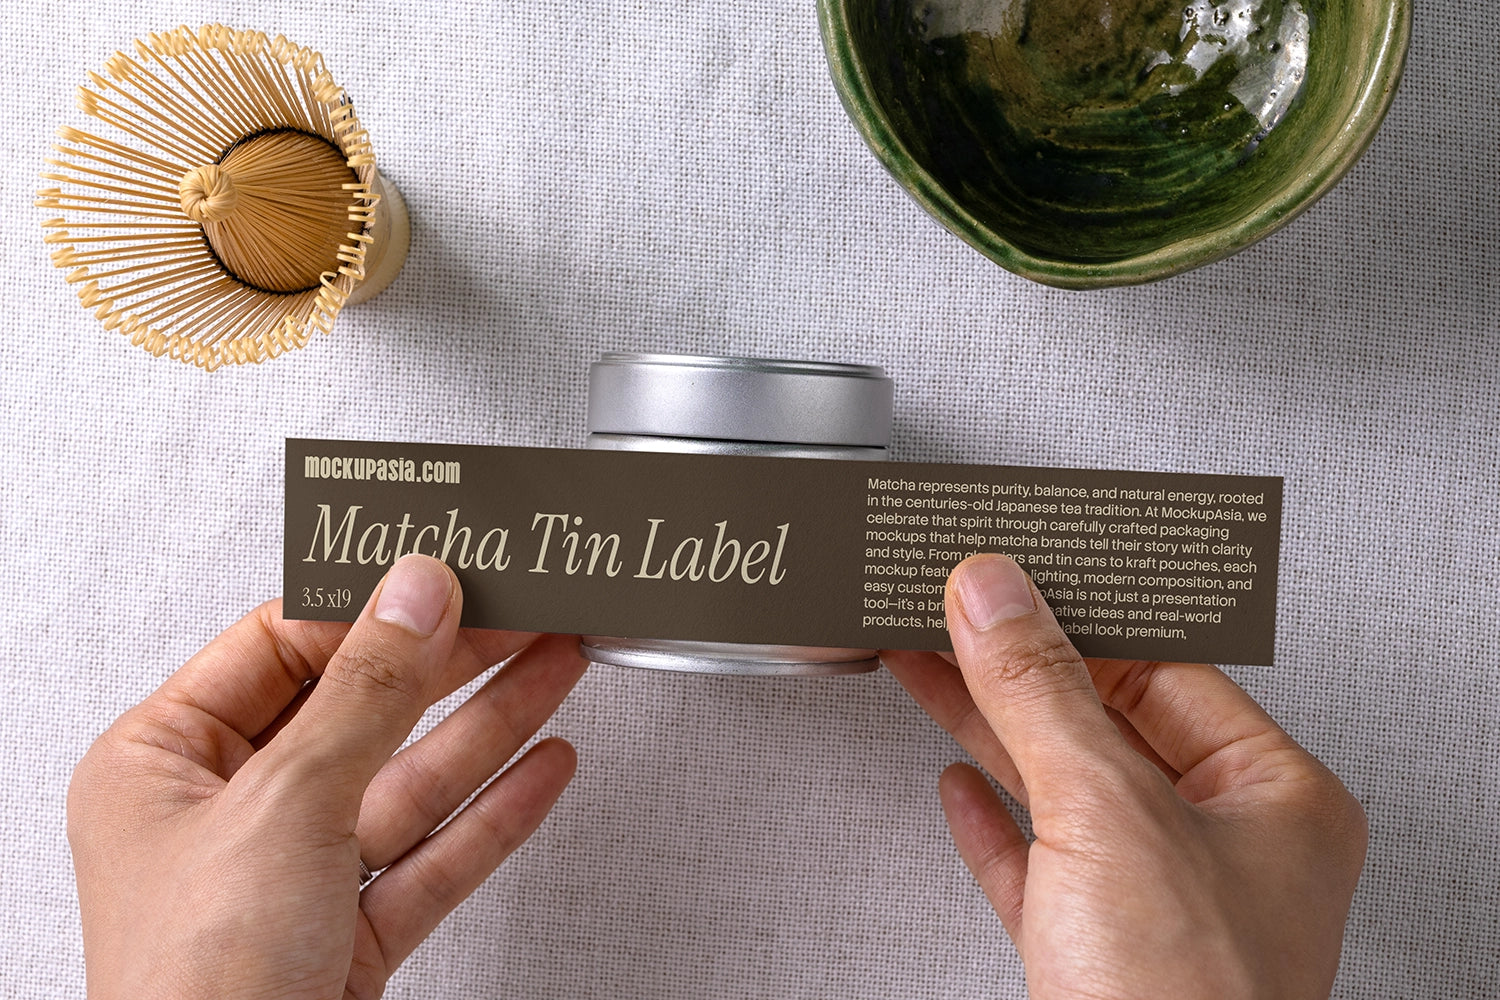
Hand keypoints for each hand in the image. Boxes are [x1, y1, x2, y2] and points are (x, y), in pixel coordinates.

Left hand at [68, 554, 587, 999]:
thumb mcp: (285, 802)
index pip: (279, 647)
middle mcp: (223, 818)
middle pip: (359, 711)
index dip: (369, 607)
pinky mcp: (347, 936)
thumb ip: (364, 691)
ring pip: (407, 781)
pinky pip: (431, 855)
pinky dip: (493, 813)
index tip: (442, 575)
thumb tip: (413, 594)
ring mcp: (290, 880)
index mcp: (162, 765)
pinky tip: (540, 768)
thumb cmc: (190, 989)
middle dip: (450, 665)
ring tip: (555, 667)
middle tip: (520, 614)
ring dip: (489, 726)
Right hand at [882, 554, 1366, 999]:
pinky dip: (990, 821)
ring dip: (987, 726)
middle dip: (1016, 666)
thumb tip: (997, 596)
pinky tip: (958, 785)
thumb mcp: (1107, 811)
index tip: (1012, 576)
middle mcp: (1224, 848)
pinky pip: (1035, 863)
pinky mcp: (1093, 955)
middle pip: (1102, 721)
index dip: (1079, 614)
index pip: (1165, 667)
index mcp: (1274, 799)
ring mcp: (1156, 903)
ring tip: (927, 664)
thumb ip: (1042, 692)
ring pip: (1058, 786)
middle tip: (950, 609)